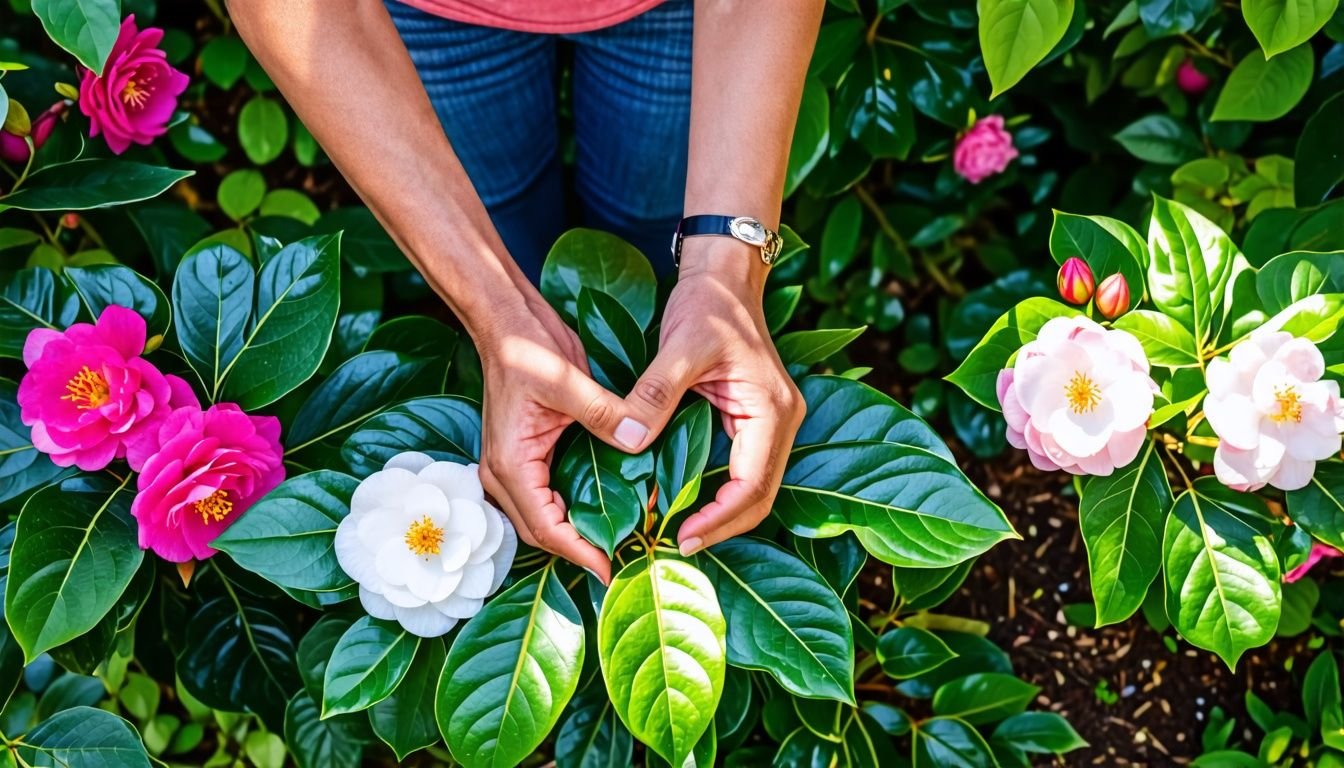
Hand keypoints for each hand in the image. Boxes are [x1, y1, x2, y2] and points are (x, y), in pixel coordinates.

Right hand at [472, 290, 636, 583]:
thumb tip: (636, 439)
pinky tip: (603, 511)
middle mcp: (502, 473)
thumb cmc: (527, 347)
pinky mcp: (523, 457)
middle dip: (578, 551)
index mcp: (510, 463)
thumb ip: (603, 412)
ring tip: (617, 542)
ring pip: (541, 519)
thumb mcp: (567, 379)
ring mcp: (510, 467)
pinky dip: (570, 512)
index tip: (610, 568)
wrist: (505, 322)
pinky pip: (545, 498)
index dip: (578, 552)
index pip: (545, 527)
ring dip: (574, 535)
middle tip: (622, 560)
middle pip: (540, 532)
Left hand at [621, 239, 804, 555]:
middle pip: (759, 496)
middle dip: (720, 526)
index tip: (679, 538)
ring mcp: (771, 422)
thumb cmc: (708, 304)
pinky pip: (741, 468)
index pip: (753, 485)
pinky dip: (717, 491)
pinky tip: (684, 501)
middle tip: (674, 547)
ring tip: (675, 532)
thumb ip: (655, 393)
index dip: (718, 519)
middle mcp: (781, 421)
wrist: (725, 274)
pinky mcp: (754, 419)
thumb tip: (631, 440)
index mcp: (771, 409)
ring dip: (719, 514)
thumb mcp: (679, 346)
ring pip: (752, 487)